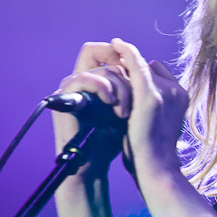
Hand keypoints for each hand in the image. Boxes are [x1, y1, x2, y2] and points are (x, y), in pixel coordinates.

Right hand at [52, 41, 133, 178]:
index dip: (123, 55)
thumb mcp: (128, 109)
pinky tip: (112, 103)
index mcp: (95, 81)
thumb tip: (152, 65)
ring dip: (120, 88)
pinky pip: (84, 78)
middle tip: (136, 102)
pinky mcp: (64, 97)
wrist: (92, 163)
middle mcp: (82, 81)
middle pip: (105, 58)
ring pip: (102, 70)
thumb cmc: (112, 140)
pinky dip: (102, 86)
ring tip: (125, 112)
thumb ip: (133, 88)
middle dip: (127, 77)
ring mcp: (72, 87)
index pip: (105, 52)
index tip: (139, 74)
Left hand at [109, 38, 188, 176]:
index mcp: (183, 96)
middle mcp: (177, 90)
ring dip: (126, 67)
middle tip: (116, 73)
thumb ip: (154, 105)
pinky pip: (136, 64)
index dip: (144, 76)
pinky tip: (116, 44)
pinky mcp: (150, 96)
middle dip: (134, 71)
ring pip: (142, 67)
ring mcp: (165, 91)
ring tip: (112, 58)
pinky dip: (126, 52)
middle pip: (151, 68)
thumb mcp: (160, 123)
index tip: (128, 80)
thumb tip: (135, 95)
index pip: (161, 73)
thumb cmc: (152, 153)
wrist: (155, 169)